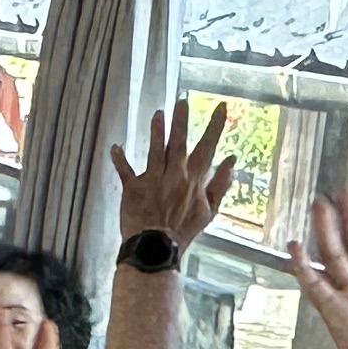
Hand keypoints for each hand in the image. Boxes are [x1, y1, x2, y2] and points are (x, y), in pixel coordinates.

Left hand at [107, 101, 236, 248]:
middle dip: (181, 120)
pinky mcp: (133, 188)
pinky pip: (124, 170)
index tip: (222, 107)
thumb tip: (232, 161)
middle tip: (182, 101)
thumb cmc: (184, 231)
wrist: (156, 247)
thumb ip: (220, 184)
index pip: (207, 147)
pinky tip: (115, 146)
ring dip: (156, 131)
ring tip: (158, 113)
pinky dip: (119, 159)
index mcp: (194, 179)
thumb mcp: (210, 210)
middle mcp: (174, 175)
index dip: (215, 126)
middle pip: (178, 142)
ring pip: (155, 150)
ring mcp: (153, 180)